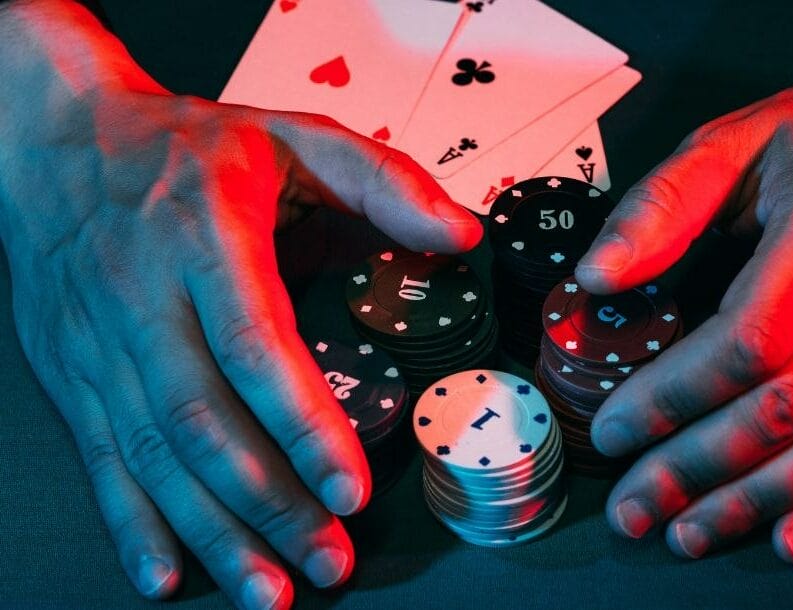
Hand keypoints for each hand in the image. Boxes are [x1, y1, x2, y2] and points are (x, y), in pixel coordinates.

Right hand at [0, 2, 480, 607]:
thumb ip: (383, 180)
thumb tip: (462, 233)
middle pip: (205, 420)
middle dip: (270, 502)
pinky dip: (133, 523)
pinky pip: (100, 458)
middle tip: (328, 561)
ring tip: (269, 590)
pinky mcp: (72, 373)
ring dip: (213, 531)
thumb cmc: (185, 146)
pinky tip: (166, 575)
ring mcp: (98, 344)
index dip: (301, 422)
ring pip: (155, 455)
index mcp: (206, 239)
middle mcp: (144, 299)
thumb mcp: (292, 135)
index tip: (350, 485)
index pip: (254, 344)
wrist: (54, 141)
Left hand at [576, 0, 792, 561]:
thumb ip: (664, 205)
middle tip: (632, 506)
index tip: (614, 428)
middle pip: (786, 404)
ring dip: (757, 497)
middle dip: (700, 465)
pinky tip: (788, 539)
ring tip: (686, 533)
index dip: (675, 394)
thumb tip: (597, 276)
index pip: (748, 338)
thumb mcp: (734, 138)